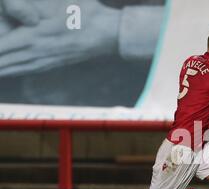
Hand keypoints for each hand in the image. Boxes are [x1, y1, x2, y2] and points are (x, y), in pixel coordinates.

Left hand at [0, 0, 120, 76]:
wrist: (108, 33)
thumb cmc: (83, 12)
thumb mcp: (52, 1)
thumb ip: (23, 7)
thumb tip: (14, 12)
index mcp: (30, 38)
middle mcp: (34, 54)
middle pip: (1, 64)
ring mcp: (43, 62)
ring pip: (9, 69)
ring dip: (0, 68)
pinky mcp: (51, 64)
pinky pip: (23, 71)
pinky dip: (8, 71)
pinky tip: (6, 70)